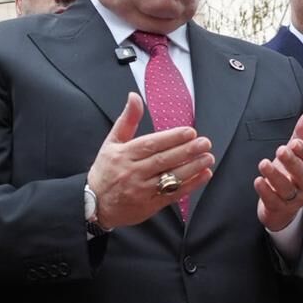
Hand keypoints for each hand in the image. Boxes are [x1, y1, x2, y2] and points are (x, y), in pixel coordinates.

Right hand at [86, 93, 213, 228]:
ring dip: (192, 168)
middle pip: (163, 160)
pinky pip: (172, 195)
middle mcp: (133, 172)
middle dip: (186, 151)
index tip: (190, 132)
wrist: (95, 205)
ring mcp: (141, 190)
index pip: (151, 145)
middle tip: (205, 143)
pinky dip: (190, 185)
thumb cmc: (106, 170)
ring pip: (169, 178)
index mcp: (124, 154)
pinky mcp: (149, 205)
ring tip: (208, 158)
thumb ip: (127, 120)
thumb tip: (134, 96)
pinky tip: (203, 175)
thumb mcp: (111, 143)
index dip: (171, 138)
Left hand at [256, 110, 302, 231]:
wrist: (282, 207)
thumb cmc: (289, 175)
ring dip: (275, 176)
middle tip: (280, 150)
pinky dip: (265, 192)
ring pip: (287, 189)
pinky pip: (273, 201)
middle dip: (292, 162)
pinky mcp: (279, 209)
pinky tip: (258, 181)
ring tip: (264, 164)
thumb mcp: (295, 154)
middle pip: (302, 175)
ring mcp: (293, 199)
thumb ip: (302, 134)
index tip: (294, 142)